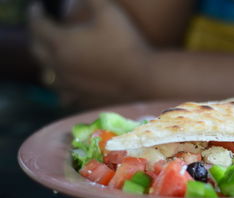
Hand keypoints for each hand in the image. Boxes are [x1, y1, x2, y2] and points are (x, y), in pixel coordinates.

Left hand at [30, 0, 151, 107]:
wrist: (142, 77)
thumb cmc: (126, 42)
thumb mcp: (109, 11)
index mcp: (62, 42)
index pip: (38, 25)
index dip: (35, 13)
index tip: (37, 7)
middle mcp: (60, 65)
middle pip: (36, 50)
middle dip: (34, 36)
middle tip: (40, 28)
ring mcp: (70, 85)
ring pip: (47, 74)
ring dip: (45, 63)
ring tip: (51, 56)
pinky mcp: (81, 97)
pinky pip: (63, 94)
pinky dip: (61, 86)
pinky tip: (67, 83)